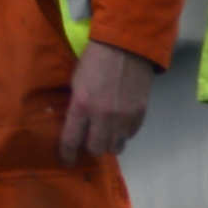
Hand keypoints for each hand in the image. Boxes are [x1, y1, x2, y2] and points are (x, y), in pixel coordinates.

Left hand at [56, 41, 158, 165]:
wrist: (126, 46)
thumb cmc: (95, 60)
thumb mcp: (76, 81)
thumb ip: (76, 106)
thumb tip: (74, 126)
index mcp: (82, 106)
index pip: (71, 141)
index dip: (67, 155)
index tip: (67, 161)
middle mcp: (103, 116)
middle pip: (96, 149)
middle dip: (91, 148)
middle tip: (90, 141)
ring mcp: (124, 116)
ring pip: (116, 147)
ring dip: (110, 143)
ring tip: (107, 135)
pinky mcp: (140, 113)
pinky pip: (130, 134)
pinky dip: (124, 132)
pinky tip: (120, 123)